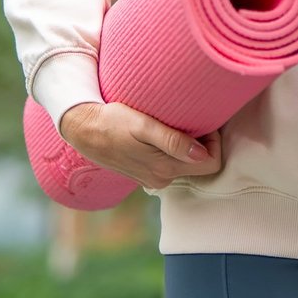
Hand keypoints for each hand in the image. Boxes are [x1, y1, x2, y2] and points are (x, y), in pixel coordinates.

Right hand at [56, 101, 224, 189]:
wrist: (83, 130)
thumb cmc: (113, 121)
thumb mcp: (143, 126)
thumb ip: (172, 141)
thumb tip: (201, 155)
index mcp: (165, 169)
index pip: (212, 163)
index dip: (213, 141)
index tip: (202, 122)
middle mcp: (162, 178)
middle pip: (201, 164)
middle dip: (202, 142)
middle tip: (189, 118)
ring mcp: (153, 178)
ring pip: (186, 163)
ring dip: (187, 145)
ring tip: (174, 123)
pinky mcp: (145, 173)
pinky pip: (171, 162)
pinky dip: (173, 149)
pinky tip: (161, 133)